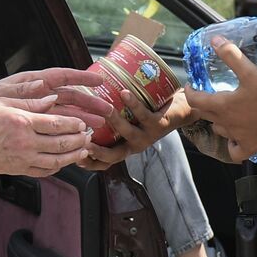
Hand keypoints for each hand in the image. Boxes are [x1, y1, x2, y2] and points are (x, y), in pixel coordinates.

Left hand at [0, 67, 110, 129]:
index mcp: (34, 82)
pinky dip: (68, 131)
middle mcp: (40, 95)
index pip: (63, 77)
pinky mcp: (36, 124)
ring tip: (101, 126)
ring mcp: (40, 110)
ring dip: (84, 118)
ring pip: (67, 113)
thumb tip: (43, 85)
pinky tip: (80, 139)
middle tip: (109, 110)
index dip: (83, 77)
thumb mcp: (2, 94)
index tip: (100, 80)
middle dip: (90, 103)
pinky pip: (57, 127)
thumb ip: (23, 90)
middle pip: (71, 97)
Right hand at [0, 95, 94, 176]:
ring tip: (83, 149)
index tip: (83, 122)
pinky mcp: (18, 169)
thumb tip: (52, 98)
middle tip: (88, 135)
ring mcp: (22, 159)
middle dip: (79, 139)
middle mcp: (25, 143)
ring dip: (74, 155)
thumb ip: (29, 101)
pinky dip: (58, 167)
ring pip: (57, 160)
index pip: (57, 123)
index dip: (74, 123)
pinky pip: (44, 171)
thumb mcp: (2, 102)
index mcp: (22, 122)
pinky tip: (64, 161)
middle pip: (62, 143)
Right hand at [78, 88, 193, 170]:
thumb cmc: (149, 112)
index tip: (74, 157)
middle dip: (96, 152)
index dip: (89, 163)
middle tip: (82, 141)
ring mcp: (146, 136)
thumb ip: (108, 115)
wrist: (181, 110)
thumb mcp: (127, 119)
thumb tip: (81, 97)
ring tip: (103, 109)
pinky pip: (143, 115)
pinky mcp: (158, 124)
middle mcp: (134, 145)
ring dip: (113, 121)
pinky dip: (133, 104)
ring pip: (127, 133)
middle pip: (113, 156)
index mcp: (124, 146)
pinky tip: (124, 93)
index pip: (104, 162)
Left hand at [184, 40, 256, 161]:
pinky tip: (236, 138)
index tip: (190, 86)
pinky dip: (232, 144)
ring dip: (217, 121)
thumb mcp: (251, 72)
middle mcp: (227, 124)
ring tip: (223, 112)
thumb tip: (215, 40)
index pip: (196, 100)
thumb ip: (232, 56)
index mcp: (223, 106)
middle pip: (205, 115)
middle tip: (205, 95)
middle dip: (202, 104)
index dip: (190, 92)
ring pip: (219, 131)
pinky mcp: (252, 148)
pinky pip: (235, 151)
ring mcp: (239, 138)